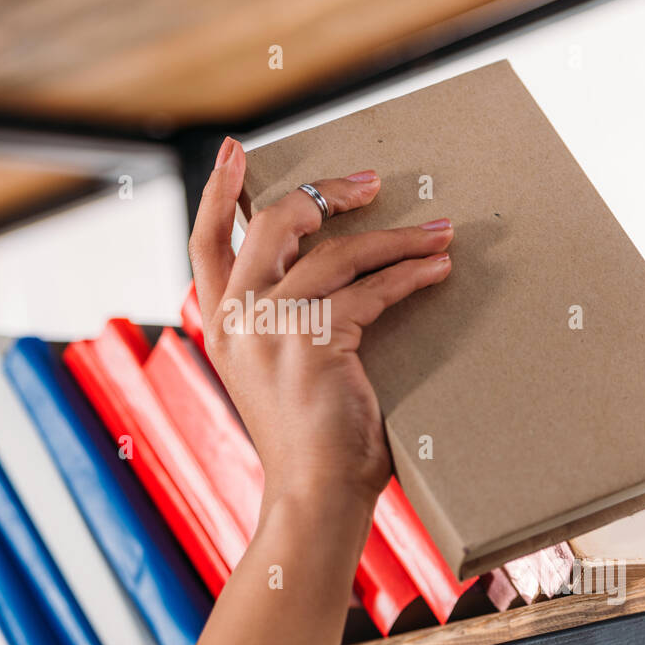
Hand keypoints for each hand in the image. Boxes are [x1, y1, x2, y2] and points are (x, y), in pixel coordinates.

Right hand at [188, 136, 454, 512]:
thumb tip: (328, 268)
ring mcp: (271, 327)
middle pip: (275, 222)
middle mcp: (236, 318)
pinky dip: (411, 274)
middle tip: (370, 183)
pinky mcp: (313, 340)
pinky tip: (436, 270)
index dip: (217, 191)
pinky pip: (371, 290)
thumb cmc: (307, 438)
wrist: (312, 494)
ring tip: (438, 232)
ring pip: (337, 252)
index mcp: (221, 323)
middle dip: (327, 192)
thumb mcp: (274, 370)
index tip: (234, 150)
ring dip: (396, 236)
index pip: (205, 241)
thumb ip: (280, 321)